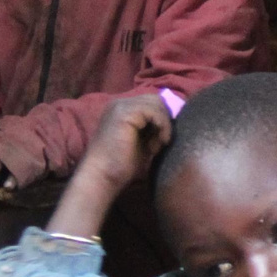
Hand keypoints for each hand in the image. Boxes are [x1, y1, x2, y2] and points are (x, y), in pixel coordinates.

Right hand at [51, 94, 174, 237]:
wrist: (102, 177)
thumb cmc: (121, 165)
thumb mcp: (142, 141)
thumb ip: (153, 128)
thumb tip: (174, 120)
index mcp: (122, 109)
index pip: (152, 102)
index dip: (163, 118)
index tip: (162, 140)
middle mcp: (119, 103)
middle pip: (156, 99)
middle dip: (164, 120)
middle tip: (160, 143)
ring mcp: (120, 106)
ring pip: (157, 103)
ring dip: (163, 125)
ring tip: (156, 145)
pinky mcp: (124, 113)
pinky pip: (155, 111)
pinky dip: (162, 126)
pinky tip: (157, 144)